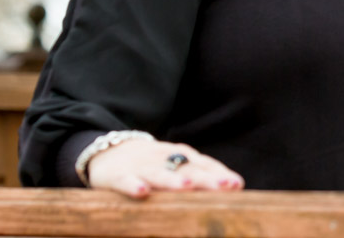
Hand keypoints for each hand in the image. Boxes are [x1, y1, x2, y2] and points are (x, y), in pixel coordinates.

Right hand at [86, 139, 244, 198]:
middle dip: (206, 178)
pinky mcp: (118, 175)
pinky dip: (133, 185)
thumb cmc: (151, 164)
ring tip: (187, 187)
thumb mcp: (175, 165)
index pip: (204, 164)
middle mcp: (163, 159)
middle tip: (225, 187)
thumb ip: (200, 175)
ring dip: (173, 180)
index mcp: (179, 156)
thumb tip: (234, 187)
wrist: (106, 150)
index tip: (237, 184)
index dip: (220, 173)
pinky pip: (126, 181)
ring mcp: (141, 166)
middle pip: (187, 169)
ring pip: (159, 173)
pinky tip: (142, 192)